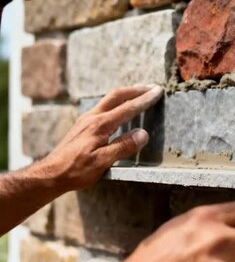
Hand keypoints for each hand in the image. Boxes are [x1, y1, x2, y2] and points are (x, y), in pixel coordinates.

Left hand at [41, 85, 163, 190]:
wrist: (50, 174)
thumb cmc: (75, 170)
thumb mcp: (102, 162)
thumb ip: (123, 146)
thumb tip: (143, 134)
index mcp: (100, 125)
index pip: (127, 108)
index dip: (144, 99)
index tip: (158, 92)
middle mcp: (92, 117)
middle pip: (116, 96)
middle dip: (136, 90)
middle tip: (152, 87)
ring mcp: (86, 120)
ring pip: (109, 100)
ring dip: (126, 94)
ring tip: (140, 93)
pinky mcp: (83, 125)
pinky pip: (103, 107)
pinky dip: (117, 102)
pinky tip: (120, 108)